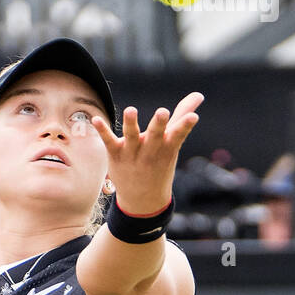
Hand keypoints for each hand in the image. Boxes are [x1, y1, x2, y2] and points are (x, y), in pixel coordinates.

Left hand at [91, 92, 203, 215]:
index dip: (185, 126)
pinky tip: (95, 119)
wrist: (142, 200)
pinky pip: (108, 141)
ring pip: (131, 137)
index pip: (178, 135)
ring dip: (131, 124)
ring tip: (131, 110)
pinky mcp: (116, 154)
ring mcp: (132, 153)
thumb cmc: (159, 164)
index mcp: (167, 147)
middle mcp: (150, 150)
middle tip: (163, 112)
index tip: (193, 118)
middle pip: (155, 135)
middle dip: (159, 124)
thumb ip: (182, 116)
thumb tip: (199, 95)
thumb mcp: (172, 143)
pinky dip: (102, 131)